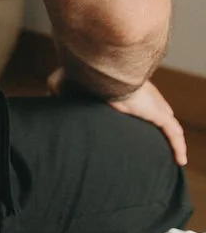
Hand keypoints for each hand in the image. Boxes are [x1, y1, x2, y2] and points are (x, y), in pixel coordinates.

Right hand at [47, 68, 186, 166]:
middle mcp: (140, 92)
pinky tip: (180, 160)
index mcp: (121, 84)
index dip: (139, 107)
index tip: (136, 118)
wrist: (97, 72)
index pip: (135, 96)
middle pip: (157, 108)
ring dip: (171, 136)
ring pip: (168, 122)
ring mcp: (152, 103)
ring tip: (173, 152)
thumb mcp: (61, 80)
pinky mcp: (157, 114)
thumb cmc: (81, 73)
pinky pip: (173, 133)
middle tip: (158, 133)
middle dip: (160, 118)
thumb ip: (57, 87)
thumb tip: (51, 95)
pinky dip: (178, 146)